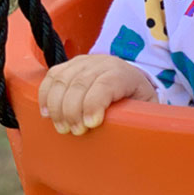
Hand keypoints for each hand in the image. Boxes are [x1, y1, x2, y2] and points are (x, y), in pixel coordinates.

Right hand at [38, 54, 156, 134]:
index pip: (105, 84)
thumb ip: (143, 116)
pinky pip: (51, 77)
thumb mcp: (147, 106)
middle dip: (73, 111)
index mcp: (123, 73)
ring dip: (57, 107)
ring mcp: (82, 62)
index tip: (91, 124)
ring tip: (62, 127)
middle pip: (80, 84)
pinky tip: (47, 113)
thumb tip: (140, 132)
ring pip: (62, 80)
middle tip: (75, 131)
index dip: (94, 104)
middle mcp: (101, 63)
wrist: (129, 76)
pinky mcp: (68, 65)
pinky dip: (46, 95)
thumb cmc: (136, 98)